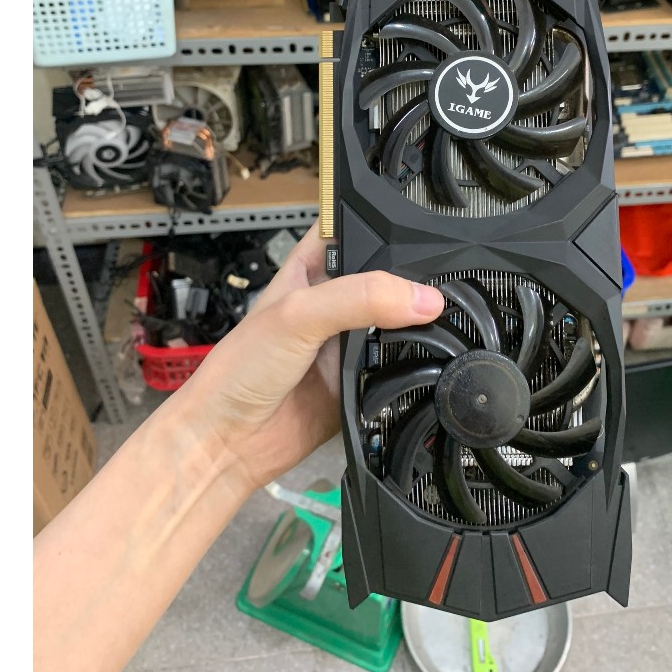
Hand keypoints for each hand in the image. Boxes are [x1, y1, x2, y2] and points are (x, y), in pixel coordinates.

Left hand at [180, 224, 444, 490]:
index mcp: (313, 268)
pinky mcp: (366, 380)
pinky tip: (429, 362)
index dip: (392, 228)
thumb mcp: (297, 316)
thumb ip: (358, 298)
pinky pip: (404, 369)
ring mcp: (352, 342)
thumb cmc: (239, 370)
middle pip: (391, 277)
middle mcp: (337, 301)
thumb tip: (422, 298)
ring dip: (421, 327)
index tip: (430, 235)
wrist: (229, 442)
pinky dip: (418, 366)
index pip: (360, 230)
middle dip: (415, 282)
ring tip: (442, 323)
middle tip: (440, 288)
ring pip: (403, 324)